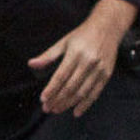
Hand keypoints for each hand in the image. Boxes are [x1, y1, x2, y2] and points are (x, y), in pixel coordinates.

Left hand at [32, 0, 135, 116]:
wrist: (108, 27)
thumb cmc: (82, 35)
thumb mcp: (64, 42)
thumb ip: (48, 55)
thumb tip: (31, 64)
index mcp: (75, 53)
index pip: (61, 76)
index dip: (51, 89)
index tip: (43, 99)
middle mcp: (88, 62)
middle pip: (70, 87)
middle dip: (57, 100)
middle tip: (47, 108)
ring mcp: (99, 69)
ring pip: (82, 92)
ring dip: (68, 104)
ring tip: (57, 110)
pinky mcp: (106, 74)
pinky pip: (95, 93)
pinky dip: (86, 104)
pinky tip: (76, 112)